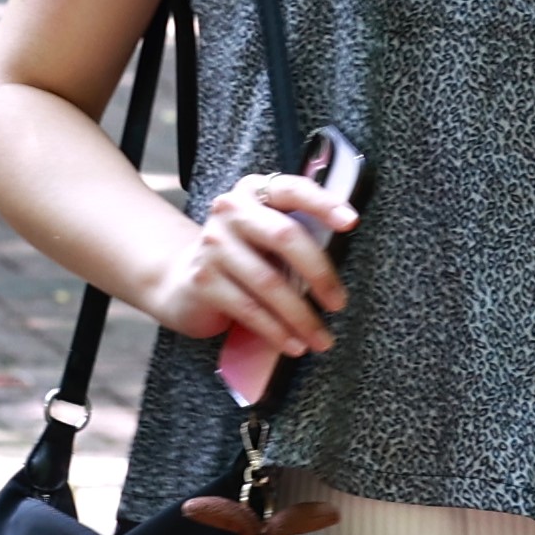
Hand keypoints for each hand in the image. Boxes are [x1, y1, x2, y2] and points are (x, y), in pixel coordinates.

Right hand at [137, 165, 354, 361]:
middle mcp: (230, 211)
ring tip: (322, 339)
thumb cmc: (243, 257)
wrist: (183, 280)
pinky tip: (293, 345)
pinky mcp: (203, 279)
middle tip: (339, 303)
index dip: (323, 203)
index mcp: (254, 191)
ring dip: (301, 316)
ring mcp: (213, 244)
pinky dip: (276, 331)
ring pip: (268, 282)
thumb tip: (344, 256)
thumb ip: (299, 234)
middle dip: (319, 274)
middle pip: (284, 237)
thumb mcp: (267, 236)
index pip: (293, 190)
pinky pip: (249, 308)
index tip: (351, 222)